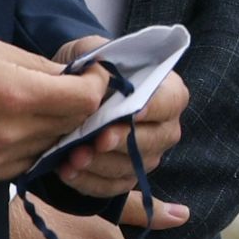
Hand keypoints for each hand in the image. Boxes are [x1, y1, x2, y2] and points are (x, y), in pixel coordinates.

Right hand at [0, 30, 124, 186]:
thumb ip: (42, 69)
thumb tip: (75, 78)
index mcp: (16, 96)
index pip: (84, 102)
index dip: (96, 86)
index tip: (94, 74)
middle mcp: (8, 135)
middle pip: (71, 126)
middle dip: (80, 106)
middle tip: (76, 88)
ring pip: (50, 148)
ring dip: (57, 129)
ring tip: (43, 106)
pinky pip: (25, 165)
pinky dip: (31, 147)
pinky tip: (19, 127)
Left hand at [43, 36, 192, 224]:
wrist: (72, 92)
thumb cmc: (88, 69)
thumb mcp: (92, 51)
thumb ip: (98, 56)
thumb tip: (98, 69)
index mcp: (167, 92)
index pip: (171, 101)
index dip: (154, 108)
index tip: (132, 112)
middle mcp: (164, 127)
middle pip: (154, 140)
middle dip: (123, 142)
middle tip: (98, 139)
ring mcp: (147, 155)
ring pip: (132, 167)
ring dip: (101, 165)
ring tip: (73, 157)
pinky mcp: (125, 176)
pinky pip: (112, 187)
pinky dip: (88, 182)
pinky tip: (67, 171)